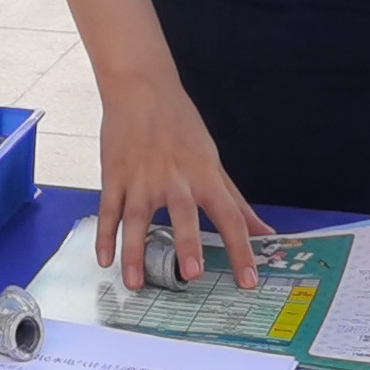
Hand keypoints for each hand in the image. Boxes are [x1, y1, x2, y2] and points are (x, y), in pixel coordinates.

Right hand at [93, 75, 264, 292]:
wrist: (141, 87)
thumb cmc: (181, 124)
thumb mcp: (213, 160)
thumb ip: (236, 200)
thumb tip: (265, 231)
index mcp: (204, 174)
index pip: (229, 215)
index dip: (241, 249)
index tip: (248, 279)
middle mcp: (174, 177)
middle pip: (183, 213)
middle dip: (187, 244)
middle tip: (191, 274)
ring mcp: (140, 178)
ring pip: (137, 219)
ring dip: (135, 251)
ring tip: (136, 282)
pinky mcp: (114, 176)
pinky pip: (108, 210)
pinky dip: (104, 236)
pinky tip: (105, 260)